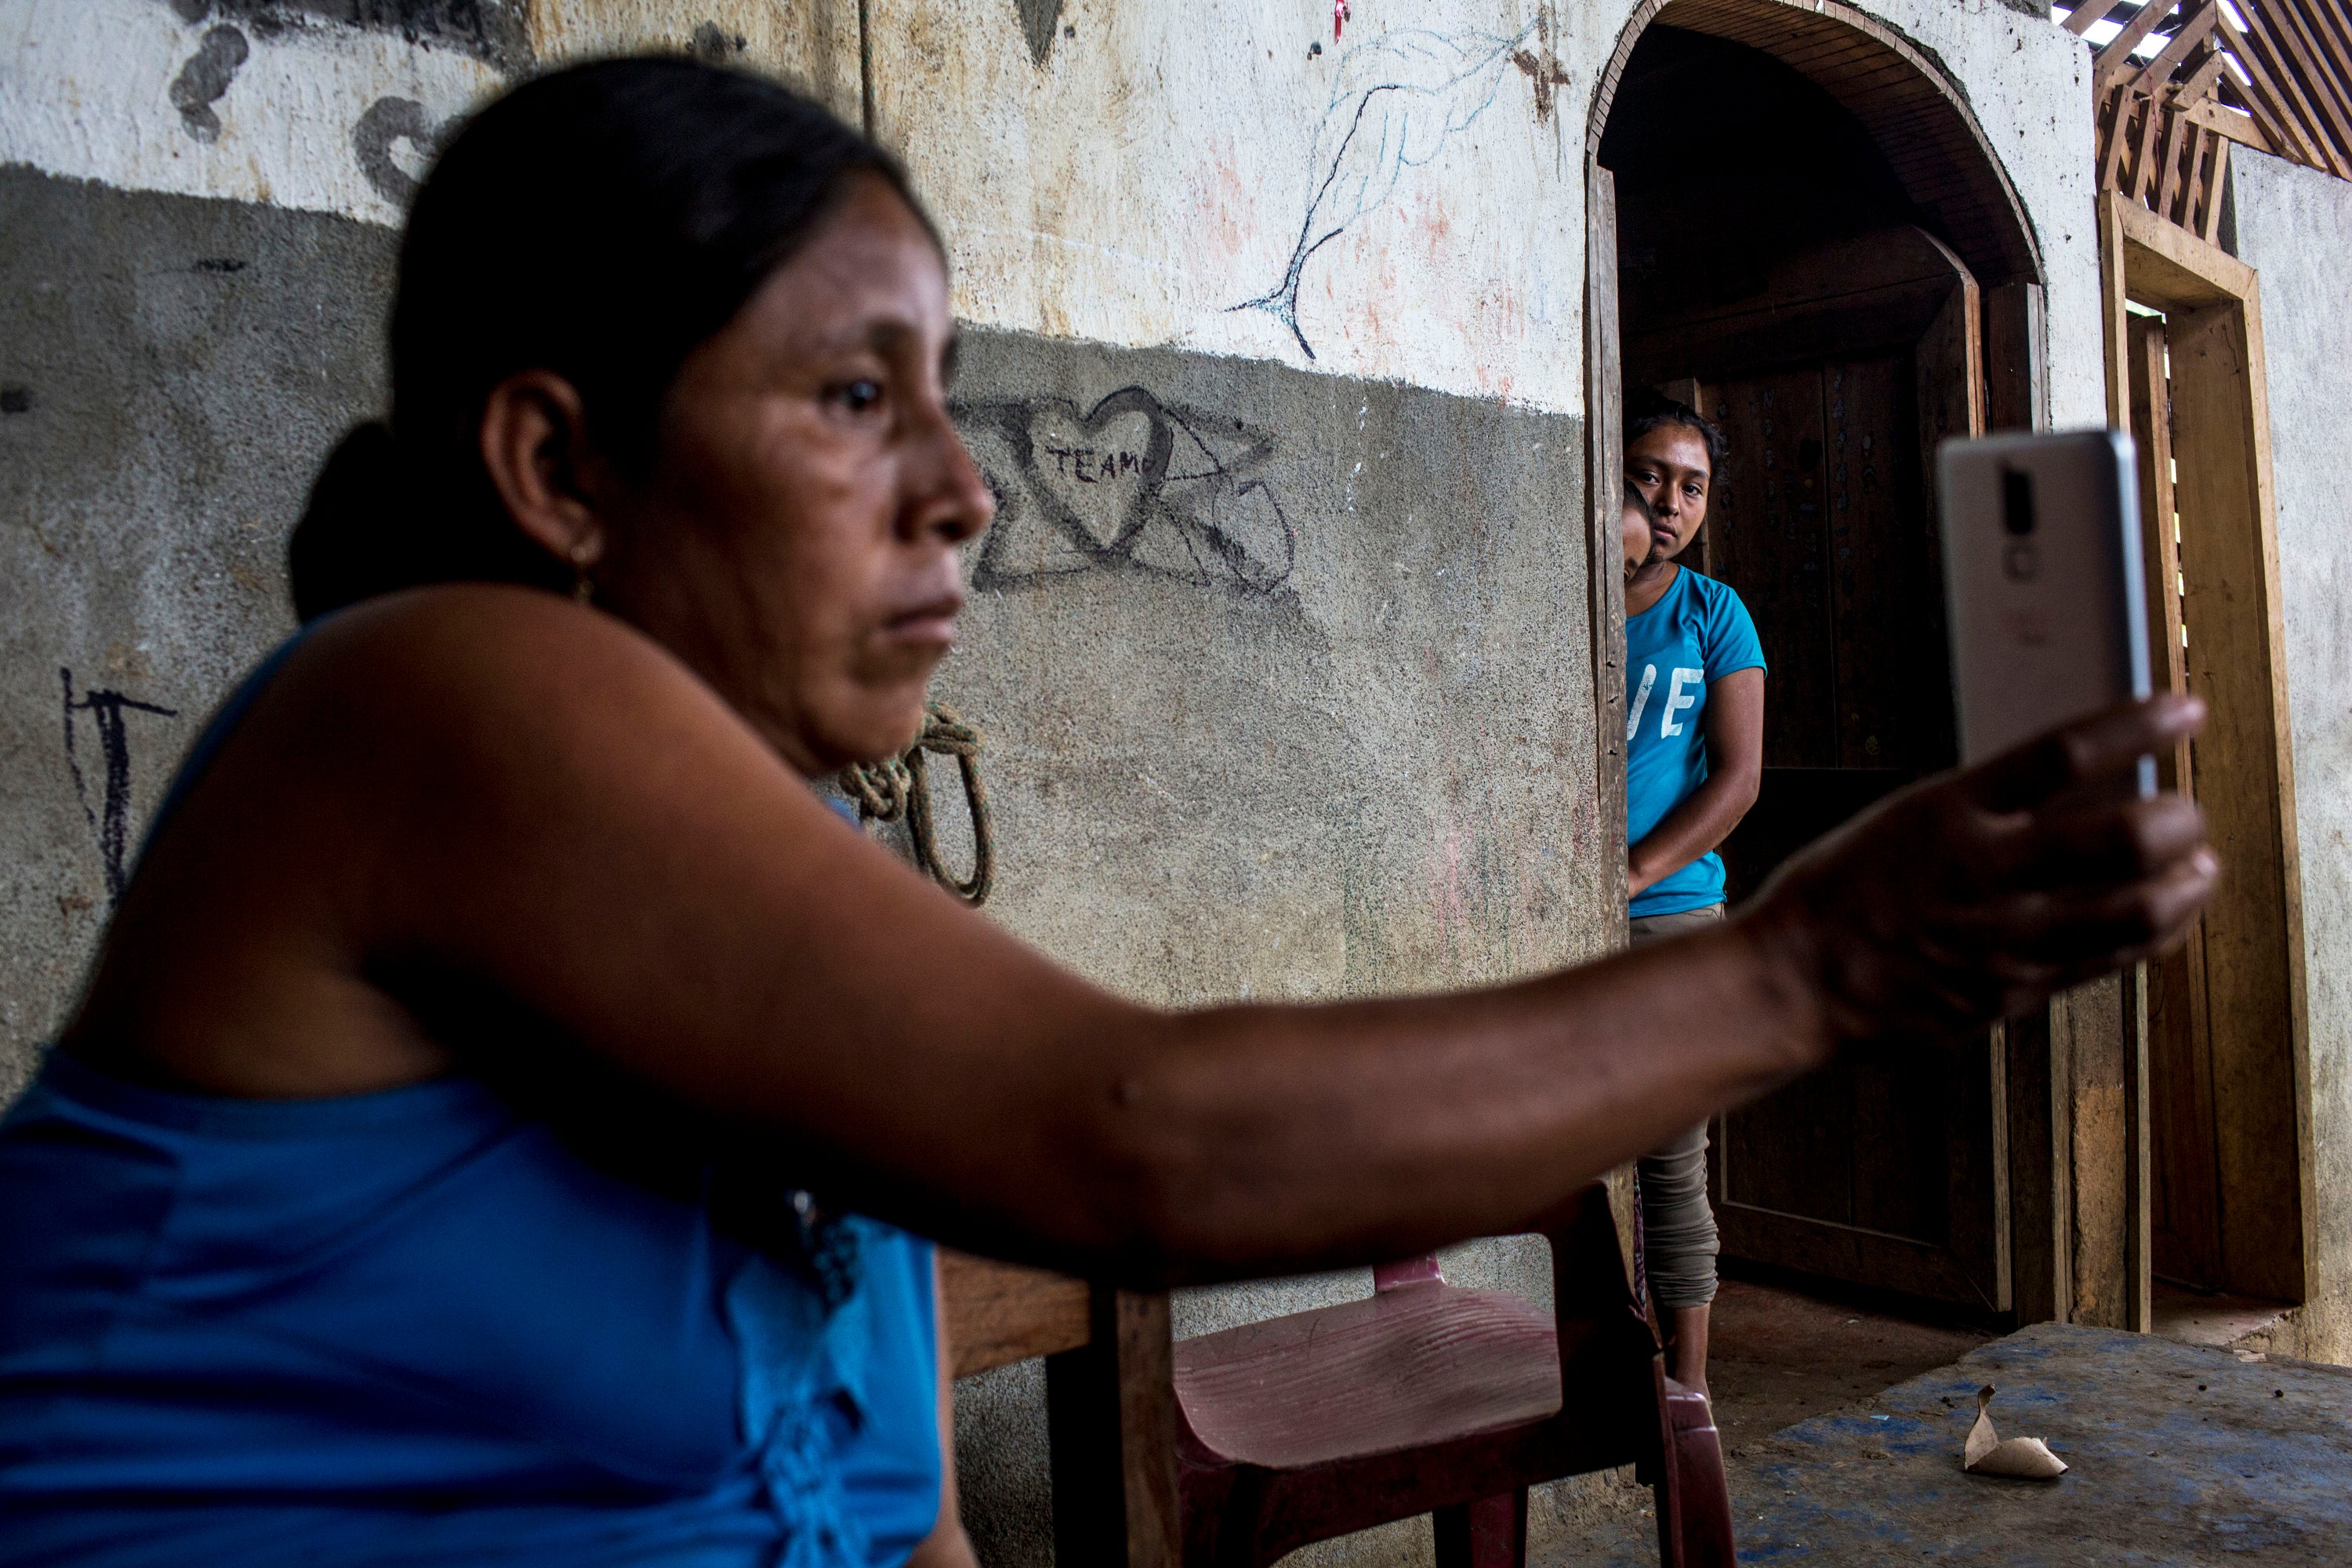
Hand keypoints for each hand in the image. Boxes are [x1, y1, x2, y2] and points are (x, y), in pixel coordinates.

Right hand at [1741, 695, 2215, 1048]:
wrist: (1797, 981)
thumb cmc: (1839, 895)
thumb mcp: (1904, 820)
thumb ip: (1987, 808)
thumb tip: (2077, 781)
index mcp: (1949, 815)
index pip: (2063, 756)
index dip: (2136, 727)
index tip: (2183, 712)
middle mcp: (1985, 874)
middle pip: (2123, 837)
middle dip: (2178, 817)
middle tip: (2186, 809)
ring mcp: (2008, 939)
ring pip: (2138, 908)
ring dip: (2187, 881)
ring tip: (2198, 864)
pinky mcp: (2019, 990)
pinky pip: (2115, 958)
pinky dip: (2159, 929)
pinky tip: (2167, 912)